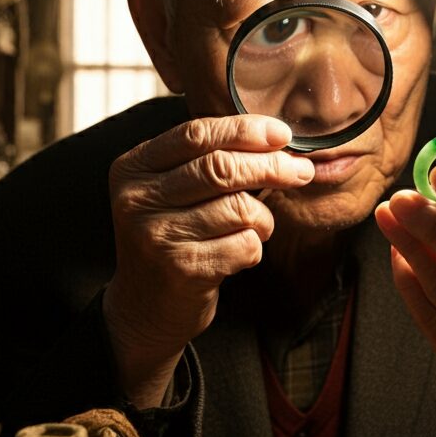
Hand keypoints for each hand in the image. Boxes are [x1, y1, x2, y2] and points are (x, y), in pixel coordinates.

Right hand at [103, 115, 313, 406]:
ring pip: (239, 208)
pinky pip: (244, 244)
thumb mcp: (171, 190)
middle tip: (302, 171)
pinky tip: (240, 252)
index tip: (282, 133)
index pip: (196, 134)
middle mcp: (138, 199)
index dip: (244, 130)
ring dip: (263, 217)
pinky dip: (254, 246)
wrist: (144, 306)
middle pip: (220, 168)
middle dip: (270, 166)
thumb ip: (207, 160)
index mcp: (134, 167)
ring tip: (258, 225)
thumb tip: (277, 139)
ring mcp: (157, 235)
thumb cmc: (172, 236)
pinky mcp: (182, 269)